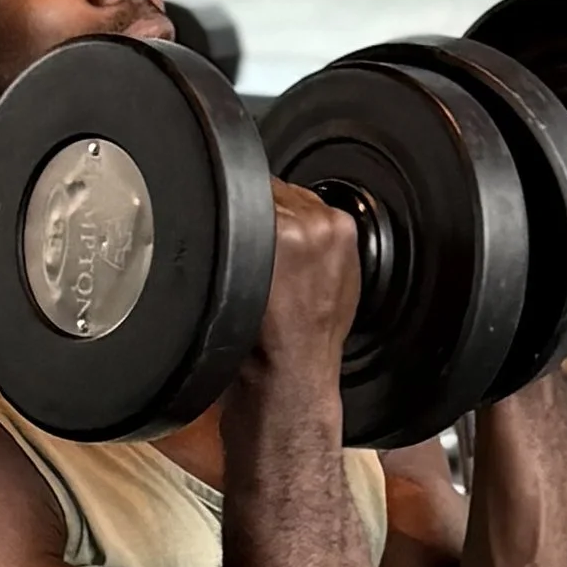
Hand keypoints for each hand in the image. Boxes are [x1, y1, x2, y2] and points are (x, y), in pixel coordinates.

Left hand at [249, 175, 361, 395]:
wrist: (292, 373)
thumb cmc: (309, 341)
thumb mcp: (337, 286)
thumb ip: (320, 248)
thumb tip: (296, 227)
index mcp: (344, 230)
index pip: (300, 197)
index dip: (278, 214)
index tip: (265, 234)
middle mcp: (321, 222)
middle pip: (276, 193)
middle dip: (259, 216)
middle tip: (247, 253)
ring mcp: (291, 227)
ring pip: (252, 200)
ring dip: (239, 223)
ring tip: (238, 263)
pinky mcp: (262, 235)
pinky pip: (231, 213)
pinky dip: (223, 230)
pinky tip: (227, 261)